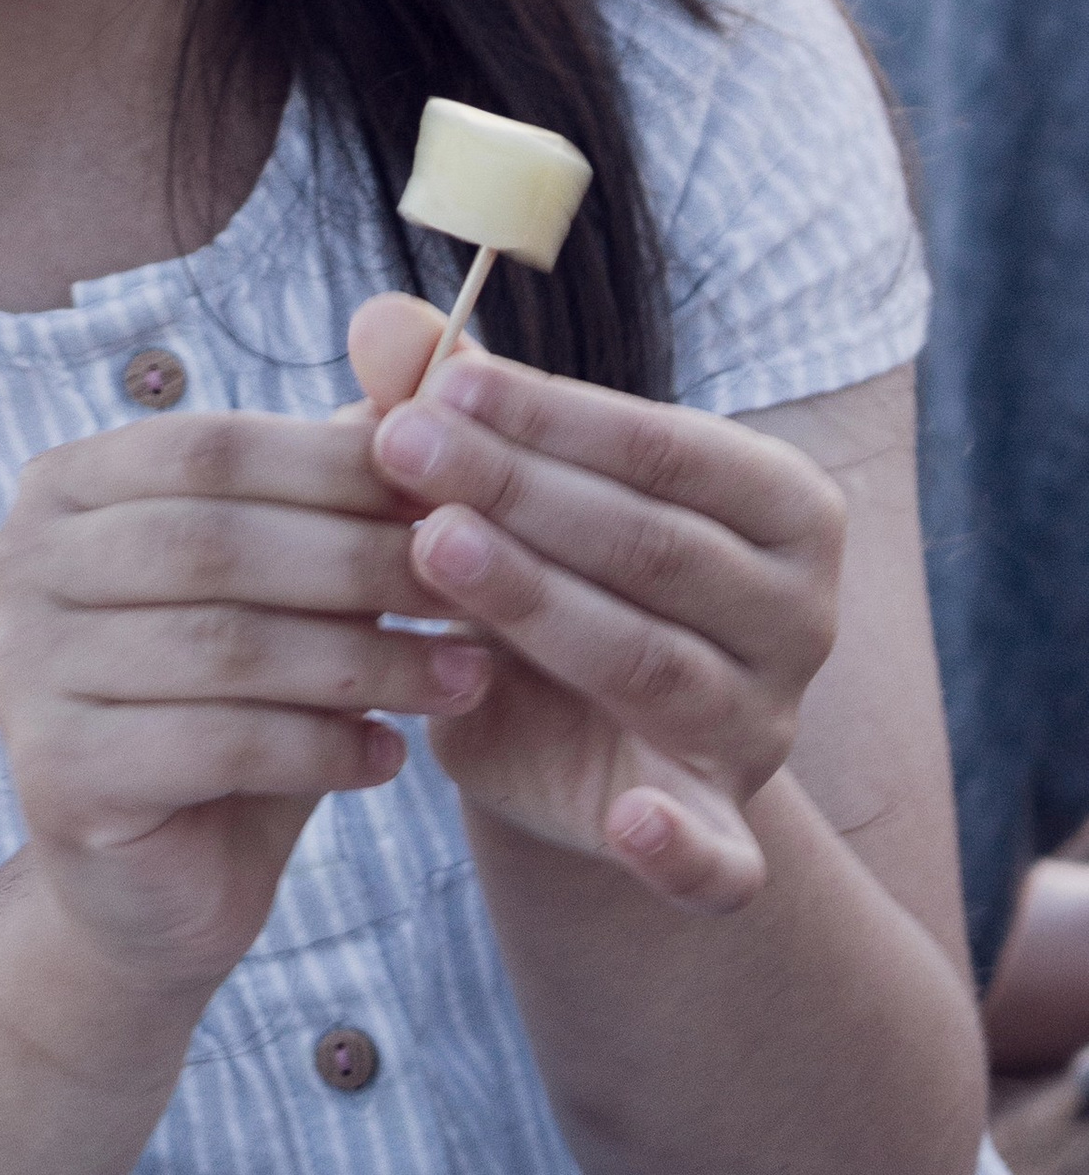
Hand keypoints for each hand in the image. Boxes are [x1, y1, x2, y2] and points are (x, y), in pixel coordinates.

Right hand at [0, 408, 490, 991]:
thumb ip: (337, 468)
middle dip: (364, 563)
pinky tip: (390, 760)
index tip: (464, 494)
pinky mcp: (51, 772)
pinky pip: (216, 741)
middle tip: (482, 589)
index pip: (213, 446)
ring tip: (465, 678)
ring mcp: (17, 669)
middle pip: (217, 540)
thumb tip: (433, 344)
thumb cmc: (234, 702)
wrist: (155, 881)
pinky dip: (322, 746)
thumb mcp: (289, 575)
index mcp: (63, 488)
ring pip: (225, 644)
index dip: (343, 465)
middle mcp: (14, 563)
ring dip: (367, 662)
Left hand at [350, 295, 845, 911]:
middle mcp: (797, 616)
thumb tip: (376, 317)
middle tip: (399, 445)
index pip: (666, 445)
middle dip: (519, 490)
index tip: (435, 382)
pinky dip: (683, 850)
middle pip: (653, 546)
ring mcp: (765, 727)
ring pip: (650, 664)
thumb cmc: (545, 568)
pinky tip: (631, 824)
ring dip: (540, 605)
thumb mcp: (508, 485)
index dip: (548, 410)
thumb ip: (456, 407)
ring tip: (430, 548)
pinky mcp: (720, 832)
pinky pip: (720, 856)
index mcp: (782, 505)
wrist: (564, 730)